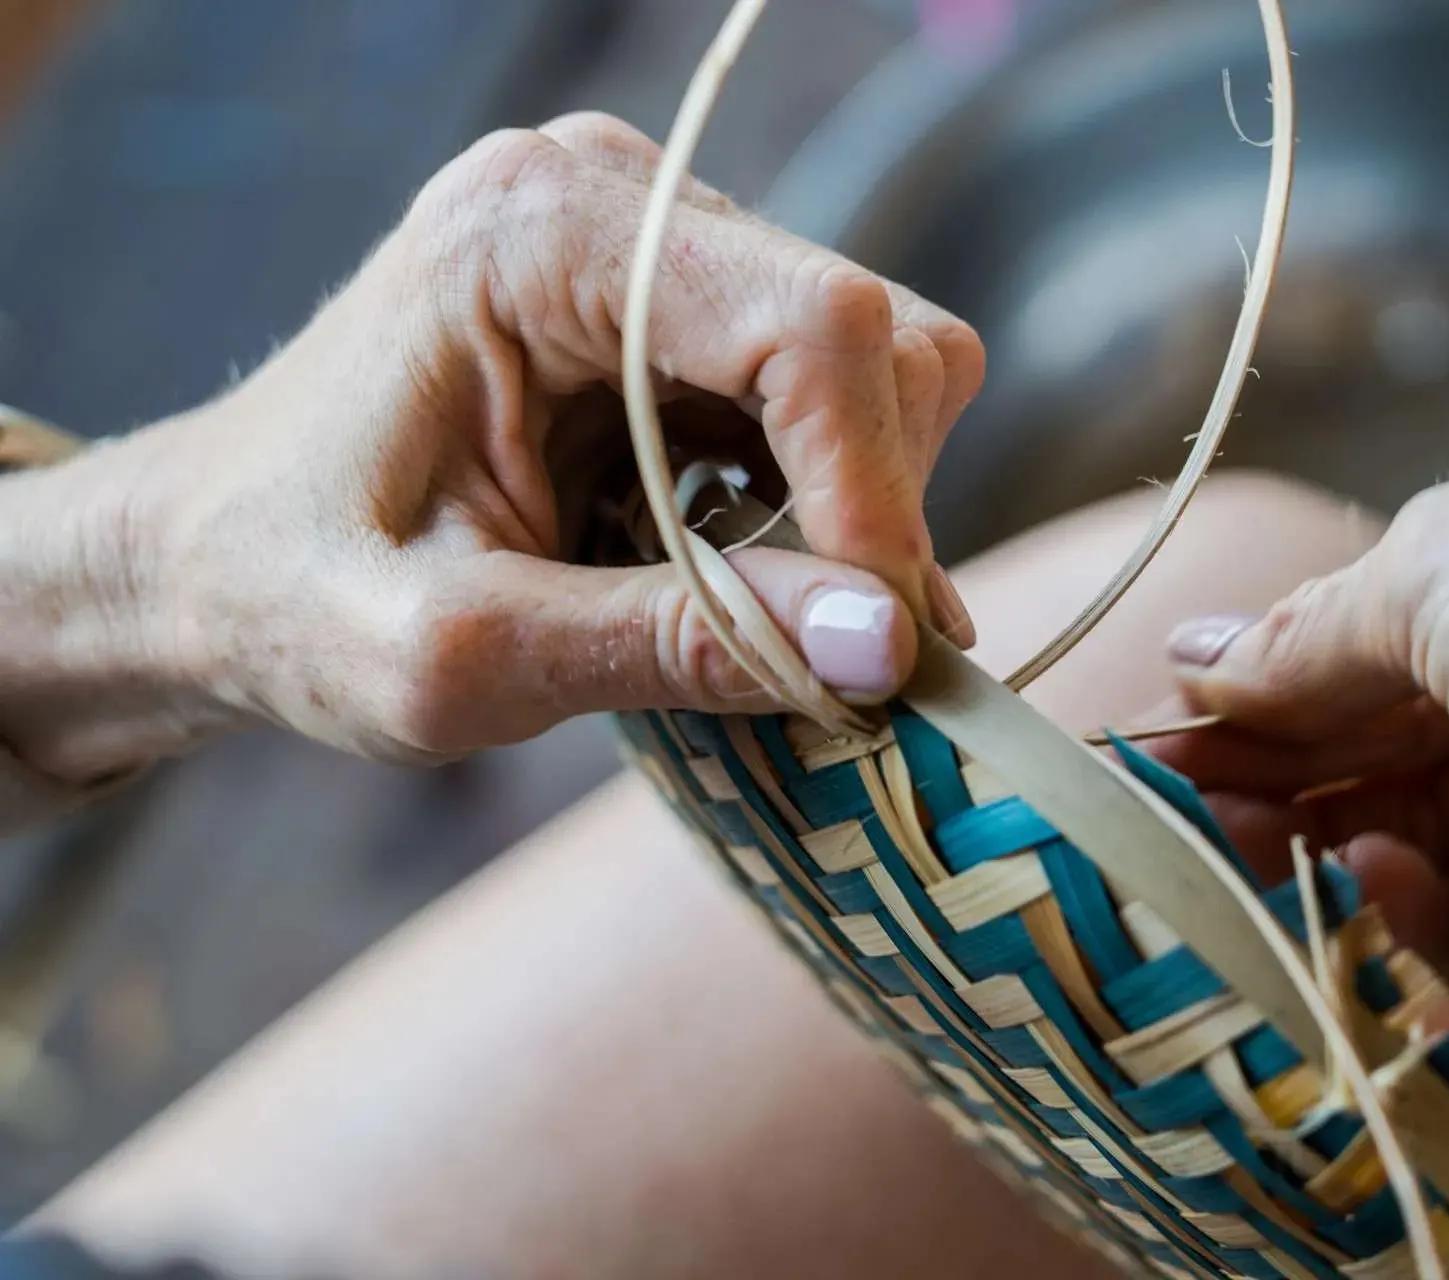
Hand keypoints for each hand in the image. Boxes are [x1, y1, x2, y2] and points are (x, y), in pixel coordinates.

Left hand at [6, 112, 982, 775]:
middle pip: (869, 338)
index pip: (808, 325)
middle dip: (874, 514)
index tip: (878, 648)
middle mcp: (612, 199)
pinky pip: (826, 396)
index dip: (874, 492)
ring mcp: (654, 241)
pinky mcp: (676, 305)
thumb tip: (882, 647)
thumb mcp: (460, 656)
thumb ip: (673, 642)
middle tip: (825, 657)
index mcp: (535, 236)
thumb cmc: (290, 601)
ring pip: (875, 367)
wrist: (209, 563)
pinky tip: (743, 572)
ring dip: (853, 515)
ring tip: (761, 618)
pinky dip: (823, 502)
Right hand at [1153, 463, 1448, 1125]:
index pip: (1402, 671)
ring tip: (1373, 867)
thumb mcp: (1442, 571)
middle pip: (1426, 793)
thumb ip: (1312, 631)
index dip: (1283, 704)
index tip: (1172, 743)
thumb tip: (1192, 658)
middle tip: (1205, 825)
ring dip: (1404, 896)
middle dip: (1311, 805)